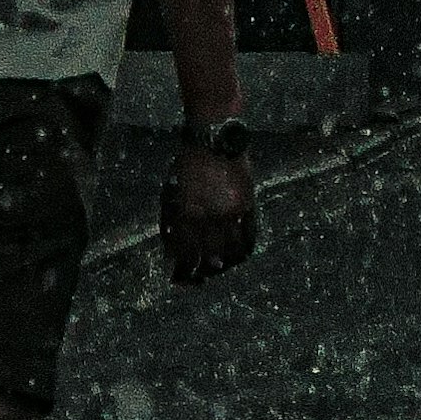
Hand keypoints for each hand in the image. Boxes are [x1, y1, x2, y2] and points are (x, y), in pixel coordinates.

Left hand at [163, 130, 257, 283]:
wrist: (214, 140)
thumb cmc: (187, 166)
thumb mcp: (171, 194)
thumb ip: (172, 223)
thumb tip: (172, 252)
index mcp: (187, 214)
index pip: (186, 254)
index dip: (183, 271)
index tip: (180, 279)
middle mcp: (209, 217)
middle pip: (208, 257)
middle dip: (203, 273)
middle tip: (200, 279)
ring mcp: (231, 212)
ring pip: (230, 251)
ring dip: (225, 265)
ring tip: (220, 269)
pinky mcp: (248, 204)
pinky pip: (249, 235)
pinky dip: (244, 250)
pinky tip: (239, 255)